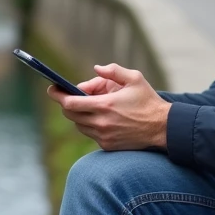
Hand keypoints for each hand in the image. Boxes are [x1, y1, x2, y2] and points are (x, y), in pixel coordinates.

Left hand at [47, 63, 169, 150]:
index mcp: (105, 105)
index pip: (70, 103)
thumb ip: (113, 71)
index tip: (51, 88)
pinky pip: (90, 133)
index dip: (58, 95)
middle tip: (69, 94)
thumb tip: (95, 69)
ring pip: (79, 124)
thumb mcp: (134, 78)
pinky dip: (90, 124)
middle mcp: (101, 122)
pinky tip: (100, 117)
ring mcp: (103, 136)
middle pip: (70, 114)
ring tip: (90, 104)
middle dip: (67, 103)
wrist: (162, 128)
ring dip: (79, 114)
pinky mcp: (107, 145)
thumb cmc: (148, 101)